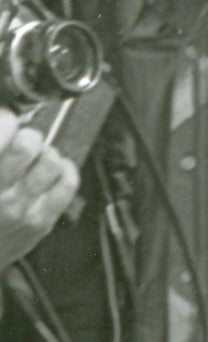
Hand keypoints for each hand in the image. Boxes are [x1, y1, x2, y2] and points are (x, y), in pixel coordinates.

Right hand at [0, 109, 80, 268]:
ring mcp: (21, 208)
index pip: (2, 131)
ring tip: (36, 158)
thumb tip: (5, 121)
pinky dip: (65, 169)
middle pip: (27, 145)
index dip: (6, 120)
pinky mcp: (40, 222)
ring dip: (45, 153)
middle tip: (21, 140)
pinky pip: (67, 185)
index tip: (6, 120)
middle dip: (26, 136)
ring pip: (51, 161)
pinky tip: (54, 169)